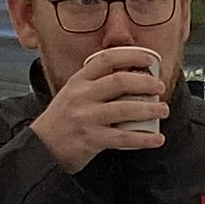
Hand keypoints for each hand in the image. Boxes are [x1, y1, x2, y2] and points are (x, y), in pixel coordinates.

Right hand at [29, 43, 173, 171]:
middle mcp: (82, 96)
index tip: (148, 60)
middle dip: (146, 83)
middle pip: (120, 81)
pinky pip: (123, 138)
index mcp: (78, 81)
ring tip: (163, 110)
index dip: (130, 56)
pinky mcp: (91, 139)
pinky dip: (143, 139)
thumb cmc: (60, 121)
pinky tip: (156, 139)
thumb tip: (129, 77)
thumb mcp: (72, 94)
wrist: (41, 146)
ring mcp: (87, 118)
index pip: (106, 59)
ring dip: (150, 109)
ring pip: (126, 108)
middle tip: (160, 88)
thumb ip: (95, 84)